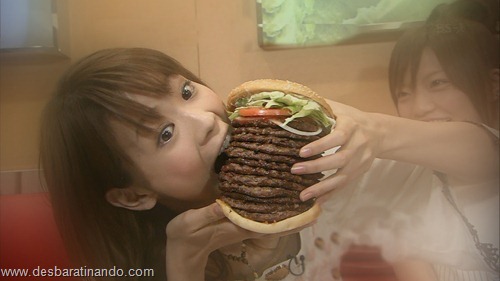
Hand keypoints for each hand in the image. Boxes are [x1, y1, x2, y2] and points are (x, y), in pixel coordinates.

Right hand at [165, 202, 310, 279]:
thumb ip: (207, 214)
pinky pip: (261, 220)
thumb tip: (222, 203)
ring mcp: (241, 228)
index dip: (287, 220)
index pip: (266, 224)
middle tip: (316, 208)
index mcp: (235, 227)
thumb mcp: (190, 223)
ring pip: (270, 223)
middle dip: (295, 218)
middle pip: (274, 225)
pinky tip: (280, 207)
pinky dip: (274, 215)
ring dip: (288, 216)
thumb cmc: (184, 237)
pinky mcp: (237, 225)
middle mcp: (243, 229)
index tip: (306, 214)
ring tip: (305, 206)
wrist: (183, 251)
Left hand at [292, 101, 381, 201]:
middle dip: (316, 167)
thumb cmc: (351, 119)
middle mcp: (358, 146)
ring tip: (303, 195)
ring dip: (322, 188)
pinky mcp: (359, 173)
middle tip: (295, 170)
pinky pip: (344, 186)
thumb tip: (295, 102)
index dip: (321, 145)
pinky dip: (330, 195)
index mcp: (351, 127)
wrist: (379, 133)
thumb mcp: (339, 109)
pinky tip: (317, 202)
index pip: (337, 137)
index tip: (302, 152)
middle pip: (339, 160)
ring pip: (342, 178)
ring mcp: (360, 162)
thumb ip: (320, 106)